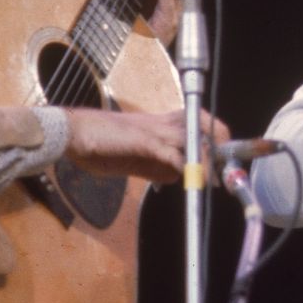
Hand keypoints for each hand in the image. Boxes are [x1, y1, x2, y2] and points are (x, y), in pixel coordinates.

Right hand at [64, 107, 229, 184]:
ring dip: (211, 159)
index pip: (199, 122)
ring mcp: (155, 131)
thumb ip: (157, 165)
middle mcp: (163, 124)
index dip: (217, 137)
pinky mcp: (146, 143)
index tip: (229, 156)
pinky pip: (175, 154)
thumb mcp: (135, 156)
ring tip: (220, 179)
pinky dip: (189, 167)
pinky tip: (196, 179)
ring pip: (196, 138)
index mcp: (161, 124)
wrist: (73, 132)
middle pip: (206, 125)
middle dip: (224, 145)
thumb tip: (177, 176)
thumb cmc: (100, 144)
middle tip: (229, 171)